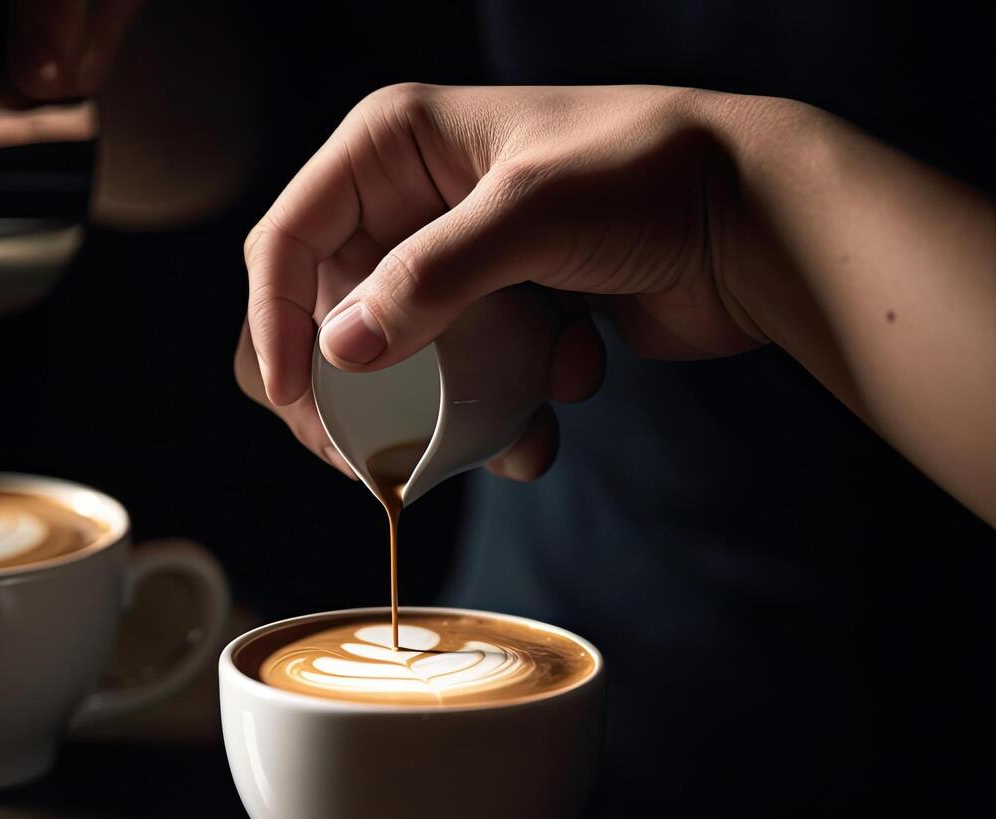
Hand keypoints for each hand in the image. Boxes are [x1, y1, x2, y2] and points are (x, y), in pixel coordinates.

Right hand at [236, 84, 766, 480]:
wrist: (760, 218)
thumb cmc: (650, 176)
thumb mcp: (527, 215)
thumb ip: (428, 280)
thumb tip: (338, 351)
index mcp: (391, 146)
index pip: (289, 240)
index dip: (276, 321)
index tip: (295, 399)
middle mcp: (411, 200)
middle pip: (329, 313)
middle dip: (353, 390)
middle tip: (370, 456)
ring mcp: (457, 260)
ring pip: (398, 363)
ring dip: (442, 411)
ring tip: (505, 429)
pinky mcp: (500, 311)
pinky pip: (463, 381)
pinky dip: (508, 404)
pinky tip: (569, 380)